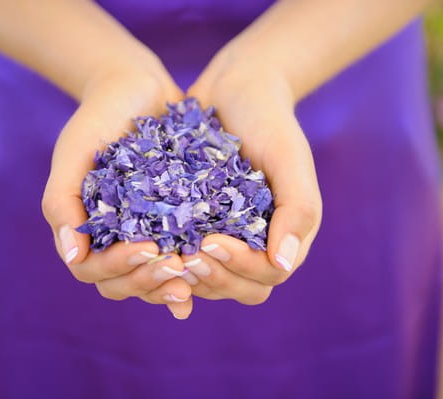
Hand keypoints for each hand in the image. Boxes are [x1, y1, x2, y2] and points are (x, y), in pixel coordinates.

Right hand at [42, 54, 194, 318]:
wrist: (136, 88)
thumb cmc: (97, 119)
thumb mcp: (73, 153)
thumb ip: (62, 201)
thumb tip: (73, 256)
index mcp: (86, 229)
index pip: (93, 270)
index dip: (118, 268)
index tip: (147, 248)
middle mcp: (115, 239)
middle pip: (125, 284)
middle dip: (149, 281)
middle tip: (177, 266)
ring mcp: (146, 234)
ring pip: (154, 277)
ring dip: (172, 282)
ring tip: (197, 270)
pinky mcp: (175, 222)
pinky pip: (183, 254)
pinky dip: (196, 268)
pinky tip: (217, 267)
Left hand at [183, 41, 321, 303]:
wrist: (236, 88)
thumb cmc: (270, 120)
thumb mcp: (289, 158)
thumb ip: (296, 209)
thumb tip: (282, 264)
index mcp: (284, 234)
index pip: (267, 275)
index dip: (240, 268)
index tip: (212, 242)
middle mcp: (255, 242)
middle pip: (238, 287)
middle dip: (212, 278)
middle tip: (184, 257)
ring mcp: (225, 235)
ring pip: (209, 279)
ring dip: (187, 277)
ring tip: (162, 256)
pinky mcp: (196, 224)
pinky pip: (184, 253)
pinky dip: (168, 257)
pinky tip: (146, 246)